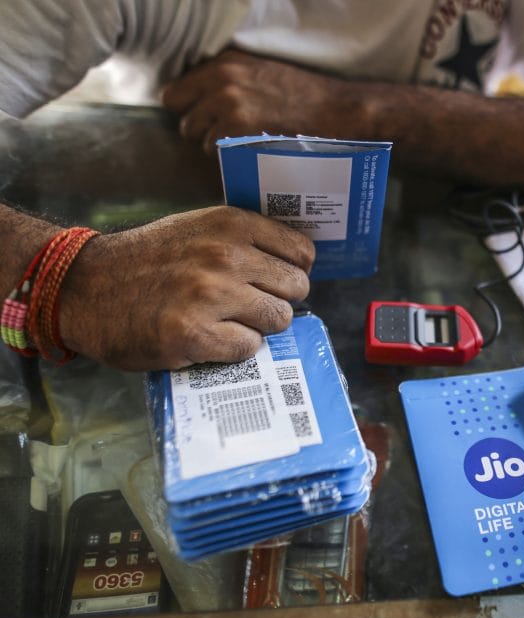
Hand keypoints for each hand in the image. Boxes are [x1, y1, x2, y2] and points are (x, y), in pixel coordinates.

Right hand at [59, 206, 313, 369]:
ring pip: (278, 319)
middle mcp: (225, 255)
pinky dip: (234, 348)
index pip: (302, 252)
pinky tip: (208, 337)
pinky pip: (249, 347)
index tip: (276, 281)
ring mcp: (210, 295)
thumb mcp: (198, 230)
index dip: (293, 271)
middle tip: (248, 306)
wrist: (84, 287)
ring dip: (257, 325)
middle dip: (277, 300)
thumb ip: (244, 241)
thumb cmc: (148, 261)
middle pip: (296, 288)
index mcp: (230, 224)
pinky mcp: (193, 334)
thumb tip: (297, 265)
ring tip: (226, 321)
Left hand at [161, 50, 373, 153]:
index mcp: (225, 63)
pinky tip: (251, 152)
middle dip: (201, 130)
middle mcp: (220, 80)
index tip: (205, 120)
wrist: (339, 111)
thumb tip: (202, 102)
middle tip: (228, 138)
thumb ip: (229, 82)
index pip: (175, 92)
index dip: (189, 110)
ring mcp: (227, 104)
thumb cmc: (307, 97)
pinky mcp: (238, 129)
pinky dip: (229, 157)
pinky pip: (215, 152)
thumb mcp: (263, 73)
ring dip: (216, 146)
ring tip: (246, 146)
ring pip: (198, 138)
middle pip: (183, 118)